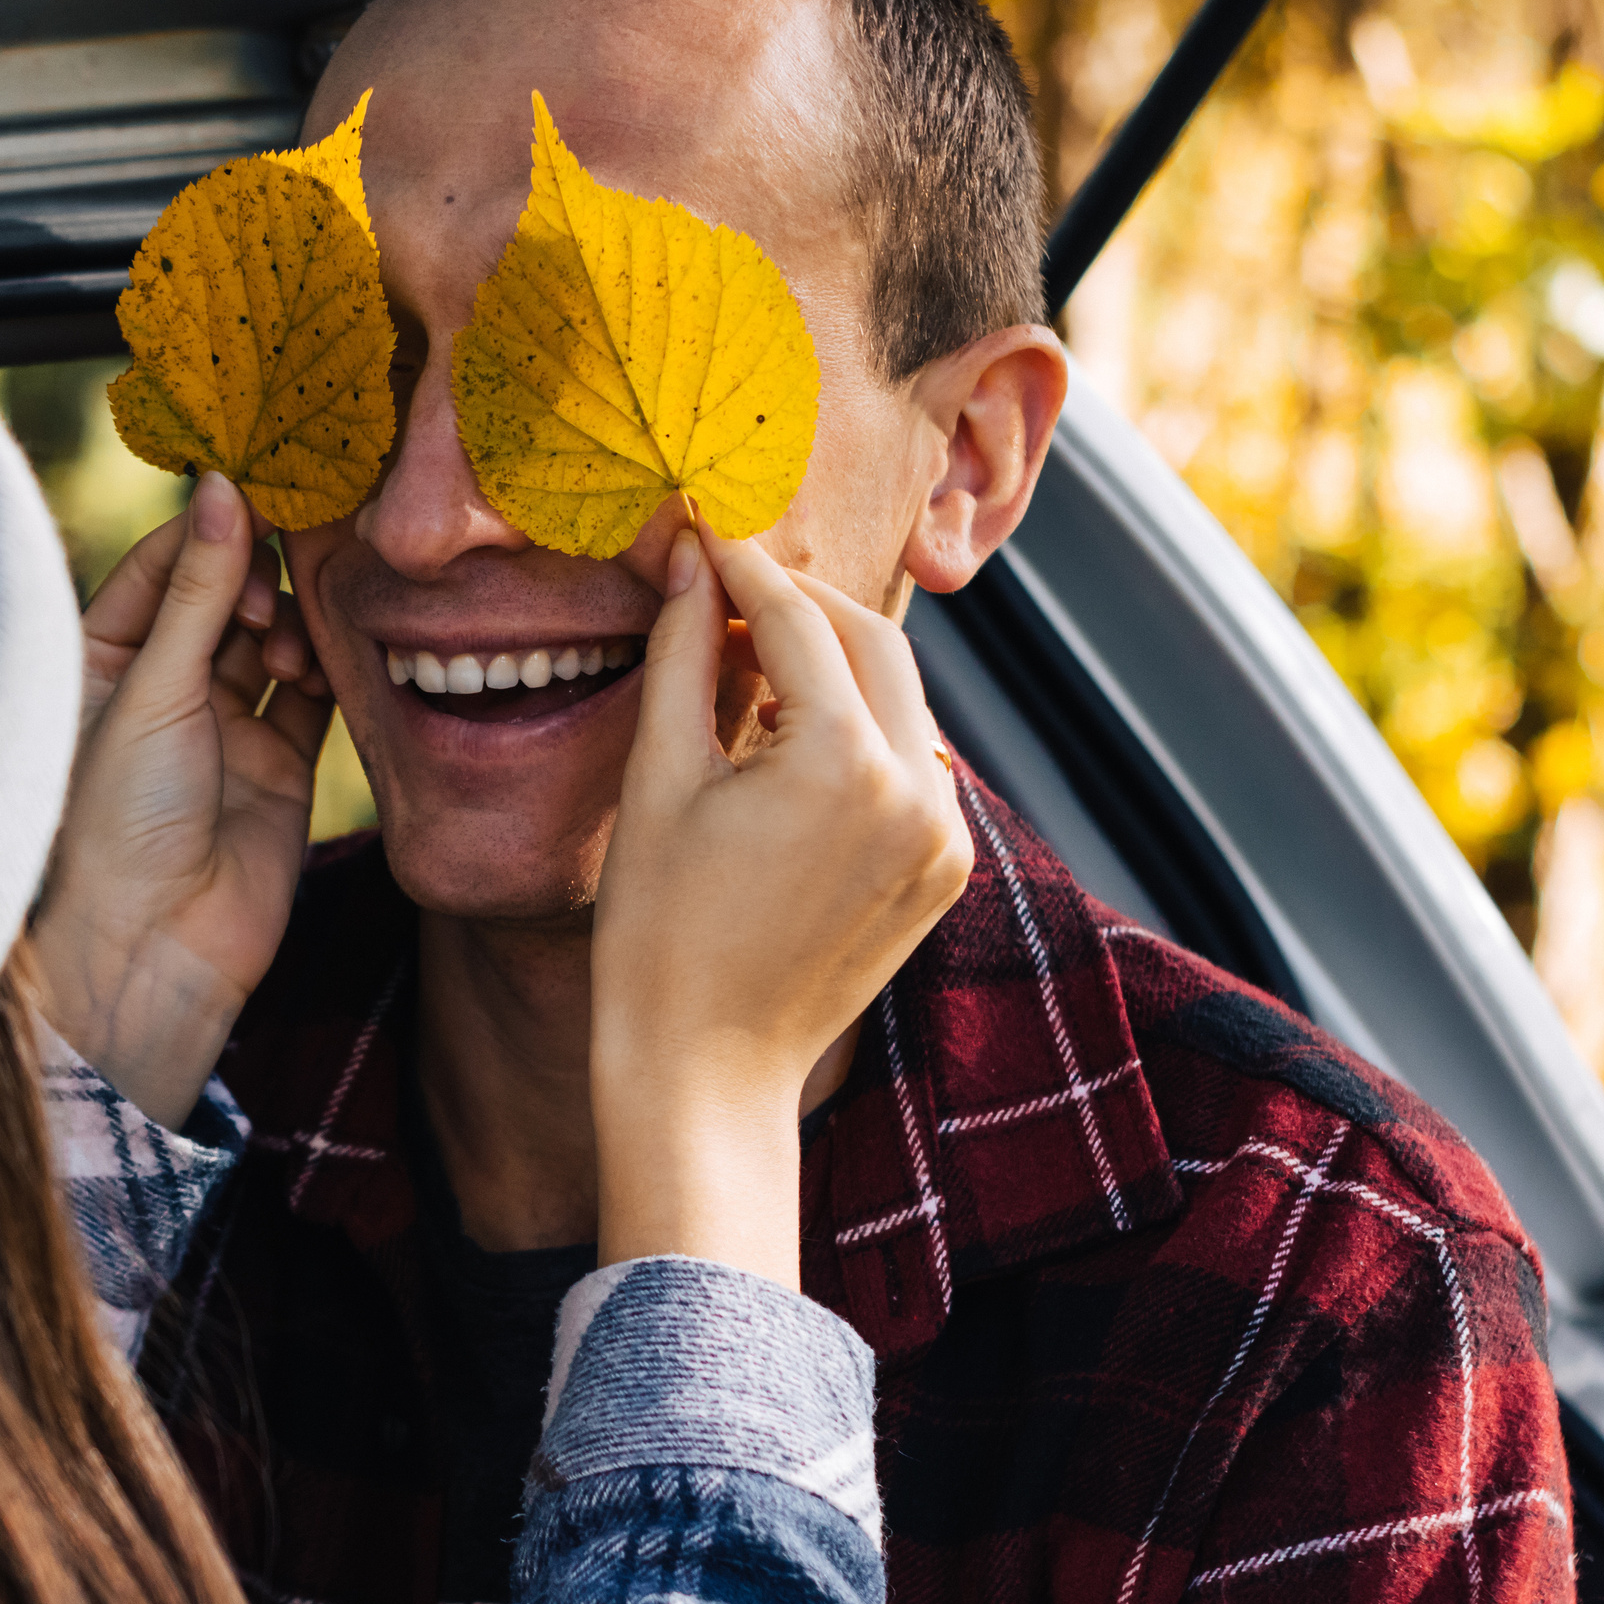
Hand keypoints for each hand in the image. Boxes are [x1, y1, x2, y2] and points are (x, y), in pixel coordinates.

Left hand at [31, 472, 333, 1126]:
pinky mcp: (280, 766)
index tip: (256, 497)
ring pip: (274, 642)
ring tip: (286, 650)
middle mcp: (162, 689)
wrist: (157, 949)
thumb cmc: (120, 822)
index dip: (208, 532)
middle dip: (256, 580)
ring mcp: (224, 728)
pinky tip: (330, 660)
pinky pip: (315, 695)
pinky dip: (329, 671)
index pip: (161, 566)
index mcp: (101, 662)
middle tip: (270, 591)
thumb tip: (221, 488)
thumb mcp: (153, 690)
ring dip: (290, 628)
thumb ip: (198, 590)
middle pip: (224, 596)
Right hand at [589, 526, 972, 1286]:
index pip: (796, 617)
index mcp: (840, 762)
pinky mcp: (947, 867)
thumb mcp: (657, 780)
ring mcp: (945, 833)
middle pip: (868, 637)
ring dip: (830, 662)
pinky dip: (856, 730)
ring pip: (896, 694)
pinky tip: (786, 744)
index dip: (739, 567)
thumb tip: (686, 560)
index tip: (697, 530)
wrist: (705, 1073)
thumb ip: (680, 655)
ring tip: (743, 669)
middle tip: (721, 589)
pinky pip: (908, 759)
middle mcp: (916, 788)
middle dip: (797, 603)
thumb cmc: (656, 936)